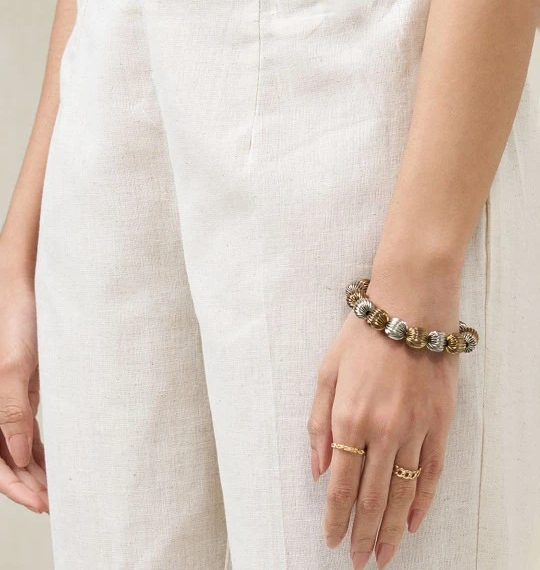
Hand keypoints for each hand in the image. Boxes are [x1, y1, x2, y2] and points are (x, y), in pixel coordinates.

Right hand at [0, 272, 48, 513]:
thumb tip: (17, 457)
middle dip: (31, 485)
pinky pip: (29, 429)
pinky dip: (42, 448)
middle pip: (8, 461)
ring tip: (63, 488)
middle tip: (60, 502)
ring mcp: (10, 401)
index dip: (17, 488)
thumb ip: (11, 412)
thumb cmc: (16, 320)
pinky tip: (59, 461)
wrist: (28, 289)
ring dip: (38, 470)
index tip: (43, 503)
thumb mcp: (15, 367)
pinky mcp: (25, 391)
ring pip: (19, 448)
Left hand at [307, 269, 460, 568]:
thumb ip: (318, 424)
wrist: (410, 308)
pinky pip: (431, 472)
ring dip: (391, 529)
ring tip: (383, 555)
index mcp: (348, 418)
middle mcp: (381, 430)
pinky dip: (422, 502)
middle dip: (362, 533)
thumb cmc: (363, 336)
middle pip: (371, 497)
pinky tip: (412, 523)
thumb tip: (316, 470)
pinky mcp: (440, 424)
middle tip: (358, 560)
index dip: (335, 518)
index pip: (340, 484)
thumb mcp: (326, 373)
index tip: (332, 540)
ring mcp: (414, 429)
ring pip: (402, 493)